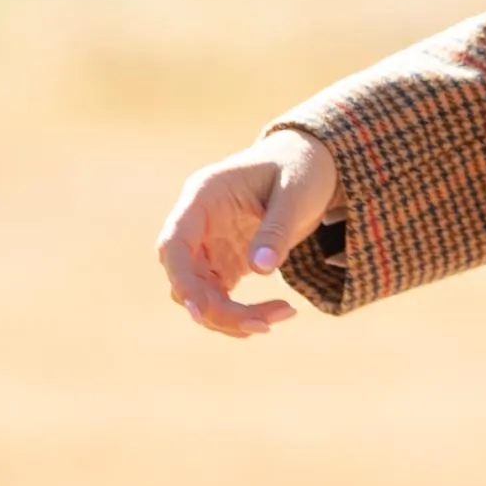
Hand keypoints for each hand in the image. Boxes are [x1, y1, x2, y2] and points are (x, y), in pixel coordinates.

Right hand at [153, 126, 338, 337]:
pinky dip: (240, 314)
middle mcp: (198, 224)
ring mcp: (209, 245)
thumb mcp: (296, 192)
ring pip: (200, 295)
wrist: (310, 162)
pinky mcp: (225, 261)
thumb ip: (276, 228)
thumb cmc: (300, 167)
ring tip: (283, 314)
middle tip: (266, 323)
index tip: (200, 311)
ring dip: (232, 317)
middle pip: (186, 278)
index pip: (174, 244)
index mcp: (203, 197)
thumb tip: (260, 270)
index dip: (181, 280)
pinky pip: (219, 298)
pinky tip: (273, 315)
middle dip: (218, 309)